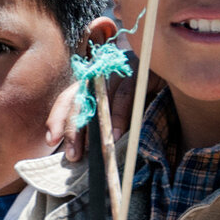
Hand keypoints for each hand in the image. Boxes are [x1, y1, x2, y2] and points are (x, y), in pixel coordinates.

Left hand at [49, 17, 137, 162]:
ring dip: (95, 130)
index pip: (68, 97)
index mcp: (91, 81)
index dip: (57, 118)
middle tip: (72, 156)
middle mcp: (101, 74)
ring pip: (99, 101)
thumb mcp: (114, 104)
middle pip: (79, 100)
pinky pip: (124, 96)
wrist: (169, 63)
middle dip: (74, 130)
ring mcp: (118, 72)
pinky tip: (116, 136)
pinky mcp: (137, 74)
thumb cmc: (141, 91)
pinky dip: (119, 118)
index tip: (51, 140)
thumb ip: (97, 120)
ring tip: (92, 153)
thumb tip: (81, 149)